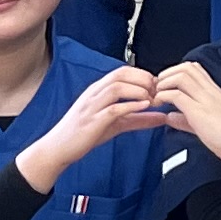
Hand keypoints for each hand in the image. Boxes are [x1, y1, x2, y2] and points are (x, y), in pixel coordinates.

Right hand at [21, 64, 168, 183]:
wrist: (58, 148)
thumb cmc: (84, 133)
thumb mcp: (116, 123)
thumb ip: (139, 119)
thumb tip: (162, 117)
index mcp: (98, 90)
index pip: (123, 71)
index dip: (143, 75)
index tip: (157, 85)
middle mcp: (94, 94)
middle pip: (121, 74)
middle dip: (143, 79)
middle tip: (158, 90)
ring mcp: (91, 106)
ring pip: (116, 87)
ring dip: (138, 91)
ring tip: (152, 99)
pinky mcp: (92, 121)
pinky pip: (112, 108)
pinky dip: (130, 106)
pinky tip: (144, 107)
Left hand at [148, 59, 220, 174]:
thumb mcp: (205, 124)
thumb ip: (185, 119)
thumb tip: (170, 116)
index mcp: (214, 92)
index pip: (194, 68)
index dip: (175, 71)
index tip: (165, 84)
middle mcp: (210, 91)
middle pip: (186, 67)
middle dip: (166, 74)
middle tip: (157, 88)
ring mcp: (205, 100)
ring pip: (181, 76)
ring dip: (163, 83)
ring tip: (157, 96)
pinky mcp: (199, 112)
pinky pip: (176, 95)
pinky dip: (163, 96)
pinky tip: (159, 104)